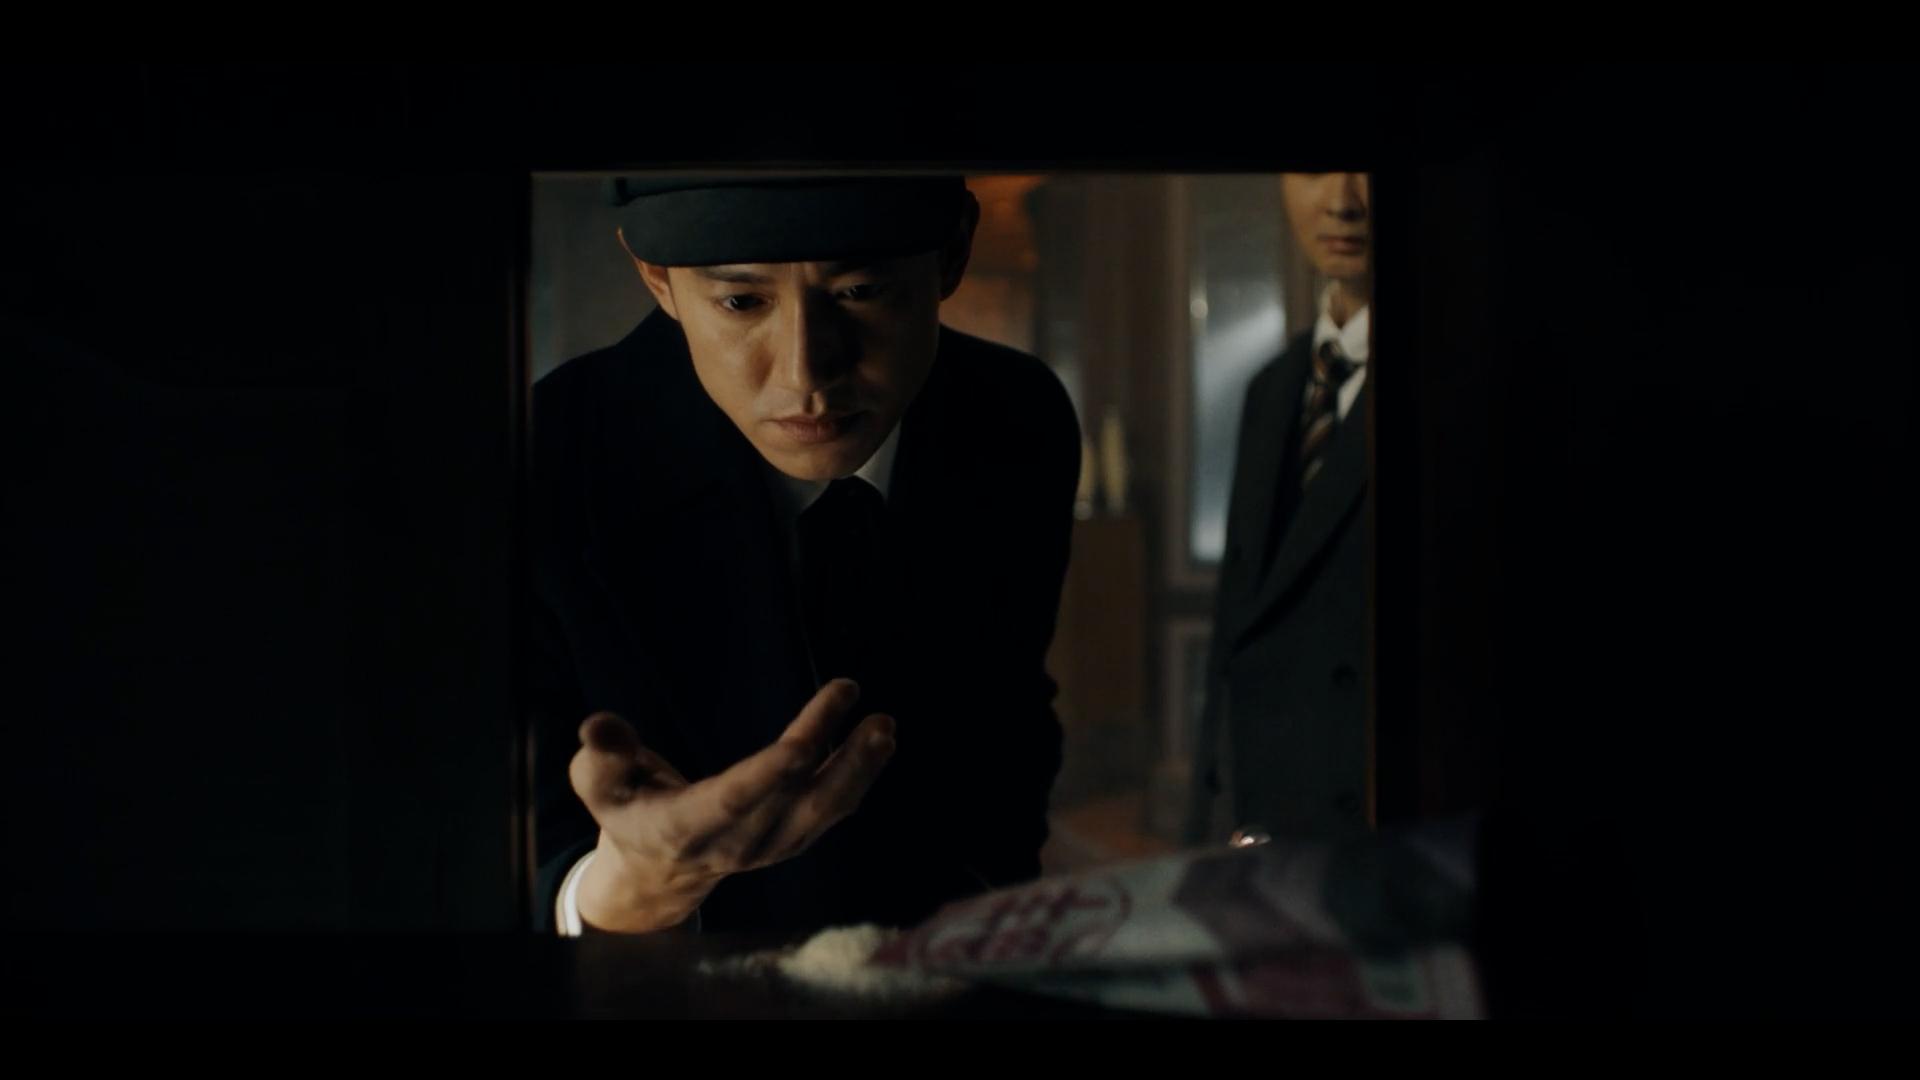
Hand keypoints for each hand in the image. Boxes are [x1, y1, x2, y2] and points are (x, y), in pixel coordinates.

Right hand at [567, 678, 895, 932]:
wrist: (655, 868)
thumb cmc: (626, 809)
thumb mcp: (598, 784)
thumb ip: (601, 756)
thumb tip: (598, 726)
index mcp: (685, 828)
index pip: (734, 800)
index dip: (768, 775)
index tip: (802, 744)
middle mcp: (735, 843)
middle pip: (792, 799)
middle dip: (833, 757)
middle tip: (863, 708)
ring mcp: (770, 846)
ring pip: (824, 810)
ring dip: (860, 769)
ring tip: (884, 726)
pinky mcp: (792, 838)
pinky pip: (831, 809)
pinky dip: (857, 776)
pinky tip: (877, 740)